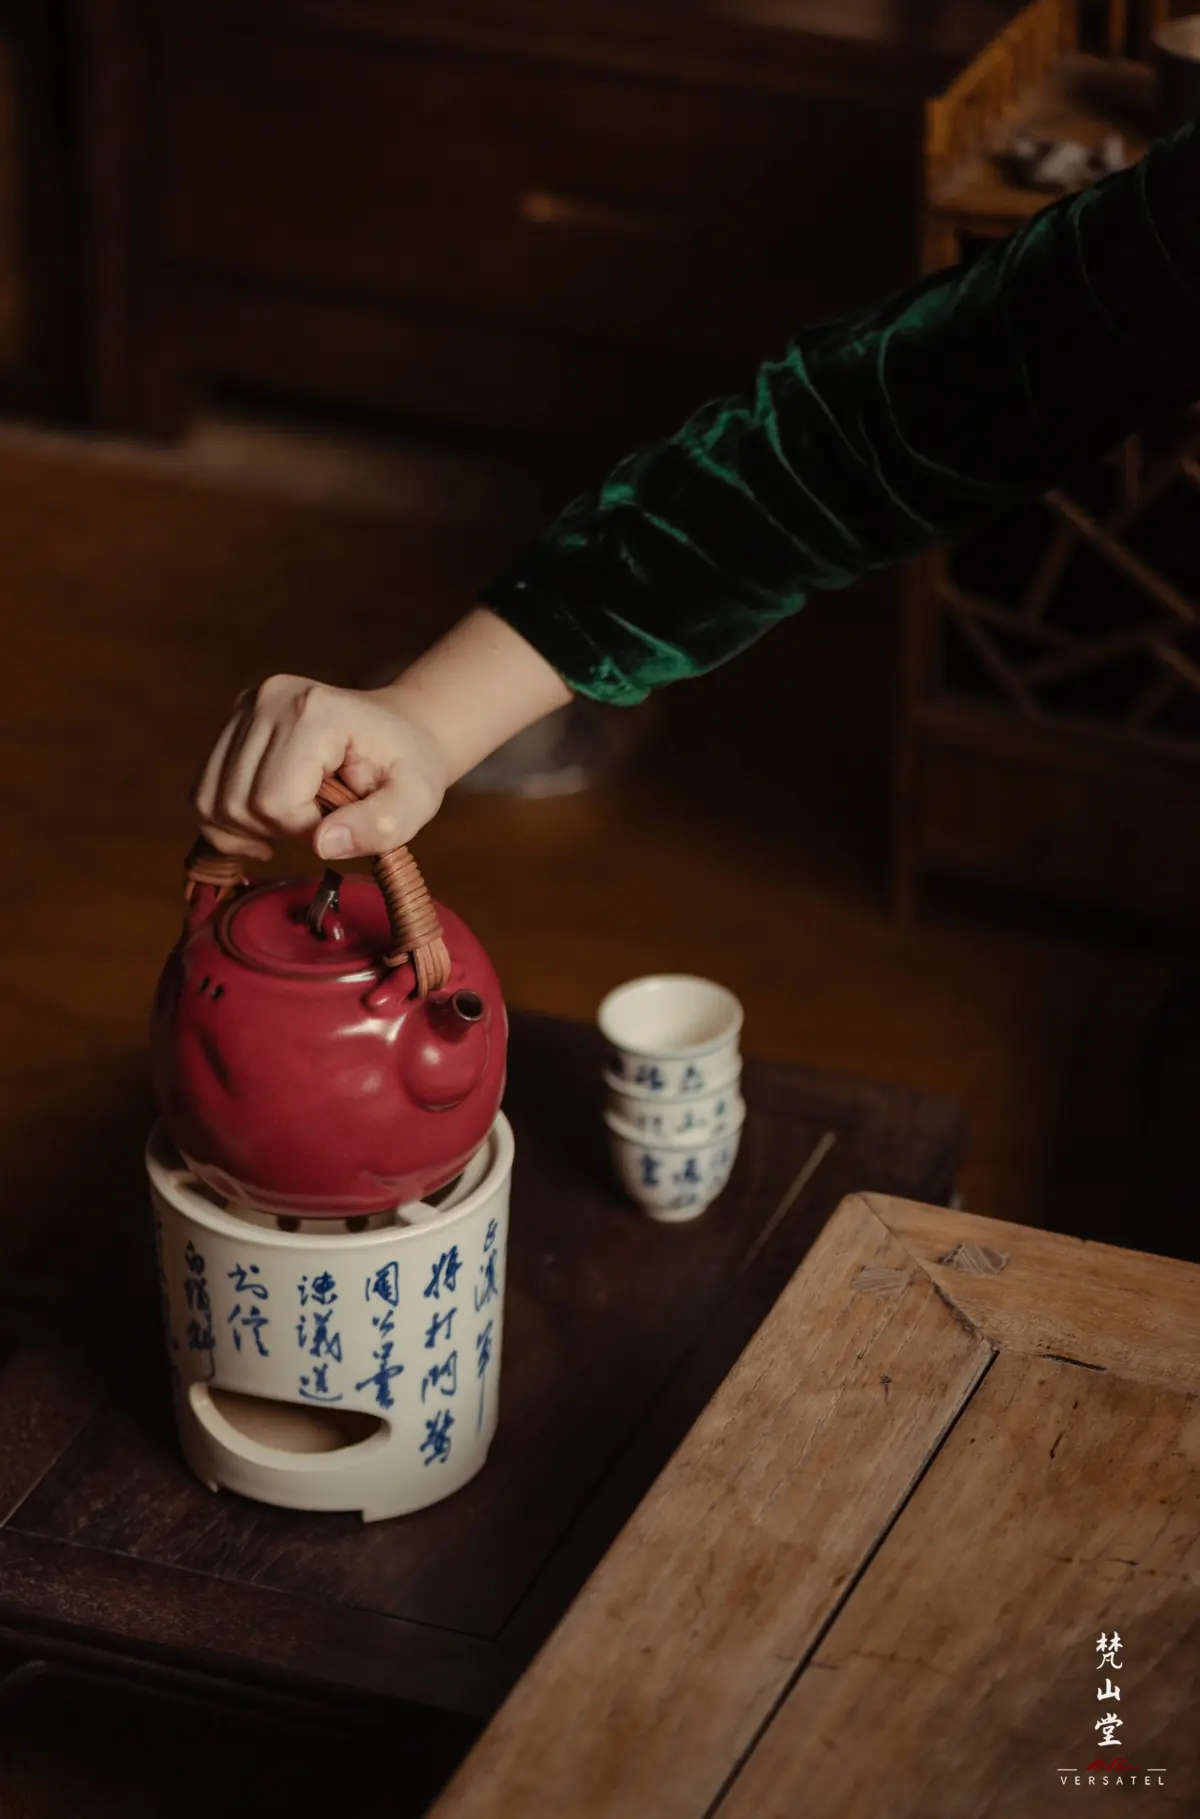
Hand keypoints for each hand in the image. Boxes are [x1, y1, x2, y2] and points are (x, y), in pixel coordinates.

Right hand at [193, 675, 449, 862]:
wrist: (402, 730)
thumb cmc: (409, 766)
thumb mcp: (416, 801)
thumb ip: (380, 826)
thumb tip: (322, 844)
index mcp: (314, 712)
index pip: (274, 800)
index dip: (303, 831)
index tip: (339, 824)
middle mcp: (269, 699)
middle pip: (235, 802)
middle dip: (274, 831)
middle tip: (318, 823)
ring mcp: (245, 706)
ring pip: (210, 799)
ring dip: (248, 828)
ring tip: (295, 819)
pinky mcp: (234, 720)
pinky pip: (205, 789)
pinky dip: (231, 817)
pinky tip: (269, 817)